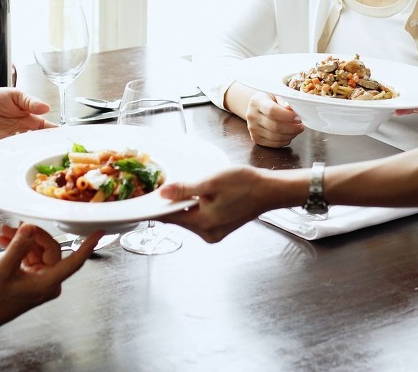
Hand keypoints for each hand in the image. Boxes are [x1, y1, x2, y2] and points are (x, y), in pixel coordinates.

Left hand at [0, 87, 57, 143]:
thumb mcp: (14, 95)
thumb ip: (30, 102)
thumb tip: (47, 108)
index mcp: (27, 117)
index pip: (45, 126)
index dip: (55, 130)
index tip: (64, 133)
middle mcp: (21, 130)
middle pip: (40, 139)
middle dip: (49, 142)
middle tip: (59, 143)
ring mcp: (12, 138)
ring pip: (30, 145)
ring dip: (38, 146)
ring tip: (47, 145)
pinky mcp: (2, 144)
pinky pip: (15, 147)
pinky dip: (23, 147)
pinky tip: (29, 145)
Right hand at [0, 224, 99, 323]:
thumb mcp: (4, 269)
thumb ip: (18, 247)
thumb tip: (30, 228)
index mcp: (48, 282)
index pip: (74, 260)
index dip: (87, 246)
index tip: (99, 233)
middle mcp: (49, 281)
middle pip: (49, 249)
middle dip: (31, 235)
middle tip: (15, 226)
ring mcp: (42, 279)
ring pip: (38, 251)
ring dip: (22, 240)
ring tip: (5, 233)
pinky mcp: (34, 277)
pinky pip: (32, 257)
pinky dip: (20, 248)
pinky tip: (7, 241)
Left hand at [158, 165, 289, 242]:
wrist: (268, 191)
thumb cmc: (244, 184)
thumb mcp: (211, 182)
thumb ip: (185, 189)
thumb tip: (162, 194)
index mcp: (202, 223)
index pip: (169, 218)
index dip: (158, 206)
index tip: (149, 195)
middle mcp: (207, 233)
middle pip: (178, 219)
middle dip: (173, 203)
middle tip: (173, 184)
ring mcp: (214, 233)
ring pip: (189, 218)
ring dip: (186, 204)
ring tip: (195, 187)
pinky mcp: (220, 229)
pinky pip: (201, 219)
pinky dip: (197, 208)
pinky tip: (204, 195)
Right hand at [245, 93, 304, 147]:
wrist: (257, 107)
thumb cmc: (270, 99)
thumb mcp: (276, 94)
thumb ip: (284, 100)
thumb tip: (290, 108)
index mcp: (257, 102)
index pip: (272, 111)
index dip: (287, 116)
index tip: (298, 118)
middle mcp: (252, 116)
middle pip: (275, 126)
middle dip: (292, 128)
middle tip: (301, 126)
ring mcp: (253, 129)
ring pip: (275, 137)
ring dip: (290, 135)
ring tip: (297, 130)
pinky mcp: (256, 139)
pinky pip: (273, 144)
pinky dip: (285, 141)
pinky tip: (289, 135)